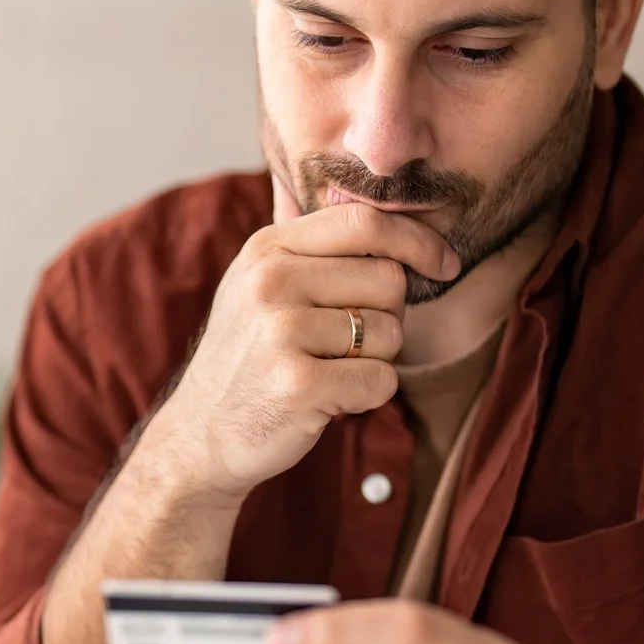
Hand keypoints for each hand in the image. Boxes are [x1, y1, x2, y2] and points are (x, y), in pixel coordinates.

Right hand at [138, 202, 457, 501]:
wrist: (200, 435)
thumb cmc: (249, 357)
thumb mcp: (260, 284)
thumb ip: (313, 246)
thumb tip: (385, 208)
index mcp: (267, 248)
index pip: (363, 221)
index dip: (417, 239)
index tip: (444, 263)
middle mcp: (270, 281)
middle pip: (389, 279)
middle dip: (387, 316)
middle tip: (348, 343)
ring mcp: (280, 332)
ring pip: (390, 333)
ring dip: (375, 361)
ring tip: (329, 371)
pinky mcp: (298, 384)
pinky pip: (381, 380)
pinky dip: (367, 396)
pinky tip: (329, 400)